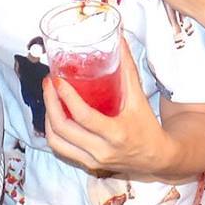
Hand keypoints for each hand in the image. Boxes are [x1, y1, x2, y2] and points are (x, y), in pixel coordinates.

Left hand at [43, 39, 171, 176]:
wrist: (156, 158)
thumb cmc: (147, 127)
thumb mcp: (139, 98)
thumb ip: (128, 69)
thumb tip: (119, 40)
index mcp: (116, 134)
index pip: (83, 116)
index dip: (66, 96)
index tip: (57, 79)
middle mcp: (101, 150)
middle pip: (63, 128)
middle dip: (50, 103)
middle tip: (49, 83)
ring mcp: (93, 160)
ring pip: (57, 141)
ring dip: (48, 118)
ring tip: (49, 97)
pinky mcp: (87, 164)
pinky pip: (61, 148)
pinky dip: (53, 131)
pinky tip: (54, 115)